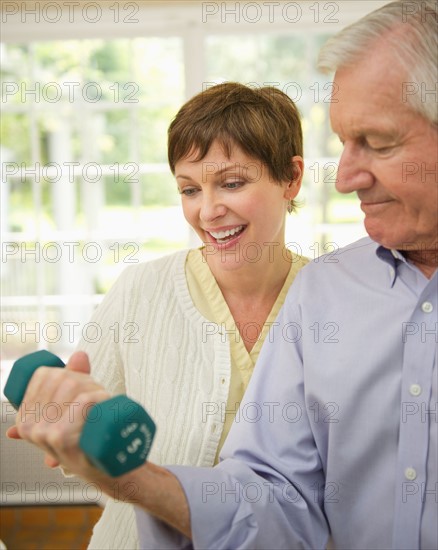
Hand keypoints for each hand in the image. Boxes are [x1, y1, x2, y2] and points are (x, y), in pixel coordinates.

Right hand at [7, 351, 110, 479]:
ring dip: (94, 388)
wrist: (106, 468)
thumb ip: (73, 379)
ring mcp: (43, 432)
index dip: (68, 374)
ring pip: (74, 386)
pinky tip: (104, 402)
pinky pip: (82, 401)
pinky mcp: (61, 436)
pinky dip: (98, 396)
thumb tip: (80, 355)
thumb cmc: (88, 437)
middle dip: (85, 381)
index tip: (82, 388)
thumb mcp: (73, 410)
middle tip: (97, 397)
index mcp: (25, 418)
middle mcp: (29, 426)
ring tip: (101, 404)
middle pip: (62, 379)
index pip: (44, 374)